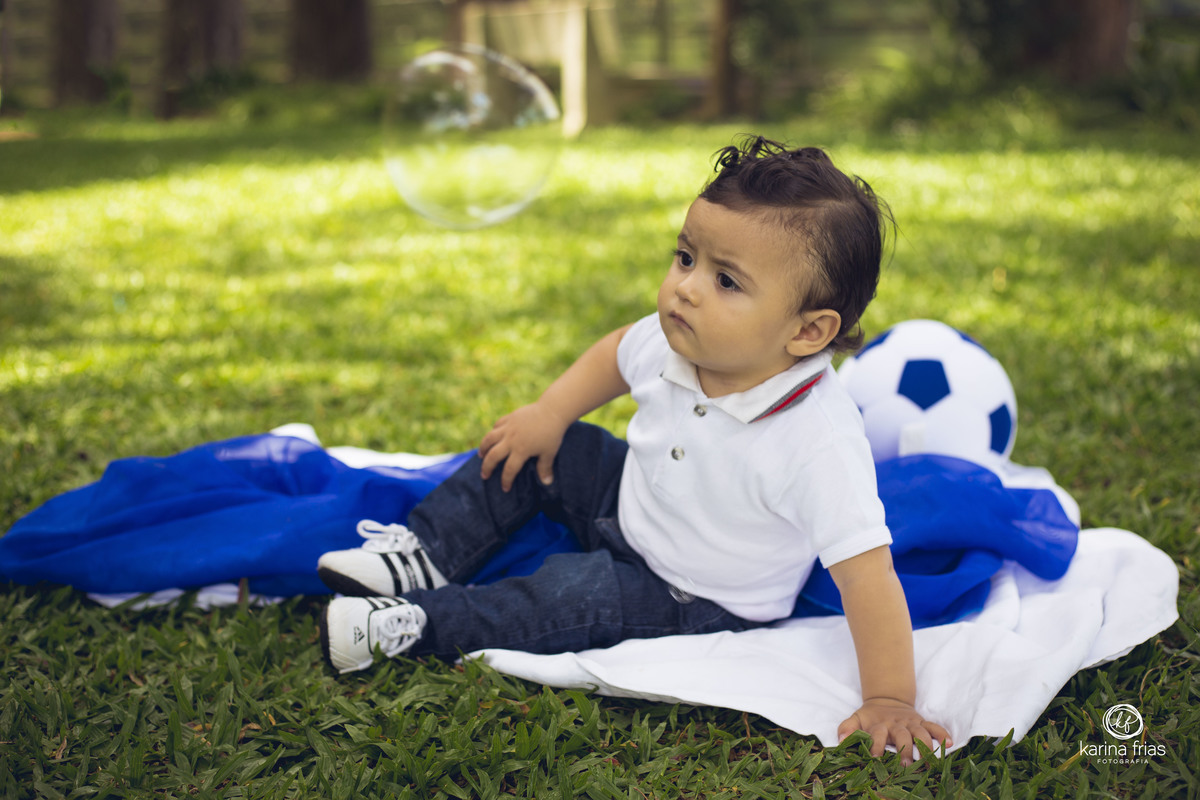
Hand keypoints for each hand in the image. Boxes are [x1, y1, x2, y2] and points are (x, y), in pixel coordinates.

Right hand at [479, 402, 569, 491]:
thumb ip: (545, 468)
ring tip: (481, 456)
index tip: (505, 488)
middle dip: (487, 468)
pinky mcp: (509, 418)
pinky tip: (492, 436)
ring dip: (483, 448)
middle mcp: (511, 440)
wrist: (552, 410)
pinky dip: (493, 432)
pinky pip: (497, 425)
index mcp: (521, 450)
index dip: (506, 481)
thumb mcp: (549, 452)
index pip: (509, 470)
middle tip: (484, 475)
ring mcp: (508, 428)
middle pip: (493, 456)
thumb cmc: (552, 433)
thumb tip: (547, 483)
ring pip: (489, 439)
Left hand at [837, 697, 951, 765]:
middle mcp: (896, 724)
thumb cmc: (870, 718)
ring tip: (929, 762)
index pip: (878, 735)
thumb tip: (841, 740)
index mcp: (879, 725)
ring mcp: (910, 723)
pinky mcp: (921, 722)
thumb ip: (847, 728)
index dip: (877, 747)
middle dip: (905, 751)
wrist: (886, 700)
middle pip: (902, 736)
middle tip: (906, 766)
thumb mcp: (856, 720)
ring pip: (920, 733)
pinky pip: (933, 726)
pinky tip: (949, 743)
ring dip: (925, 746)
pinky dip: (941, 733)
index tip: (877, 759)